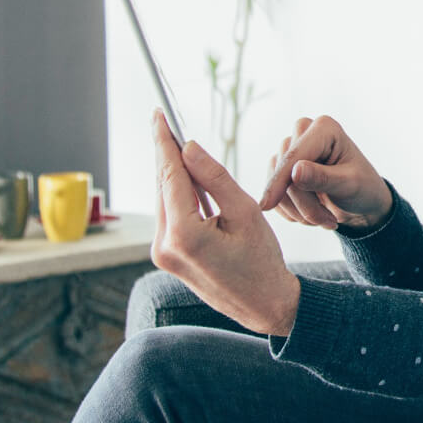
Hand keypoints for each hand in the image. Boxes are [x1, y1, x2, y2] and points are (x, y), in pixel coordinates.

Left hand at [150, 111, 300, 335]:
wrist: (265, 306)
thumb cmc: (262, 261)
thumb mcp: (245, 212)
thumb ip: (214, 178)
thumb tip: (189, 148)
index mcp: (184, 234)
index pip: (169, 175)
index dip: (164, 142)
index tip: (158, 116)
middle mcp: (164, 245)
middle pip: (162, 186)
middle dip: (166, 154)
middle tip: (165, 123)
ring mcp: (162, 254)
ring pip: (164, 201)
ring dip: (173, 175)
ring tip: (181, 147)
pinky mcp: (167, 257)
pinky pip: (169, 216)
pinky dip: (178, 196)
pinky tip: (189, 180)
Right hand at [258, 115, 392, 230]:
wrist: (362, 203)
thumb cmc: (363, 189)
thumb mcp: (349, 185)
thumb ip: (323, 178)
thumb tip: (295, 171)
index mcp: (325, 128)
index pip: (294, 155)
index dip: (280, 181)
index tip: (266, 205)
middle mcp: (304, 132)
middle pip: (284, 170)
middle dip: (303, 204)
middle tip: (328, 222)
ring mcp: (291, 148)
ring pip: (275, 183)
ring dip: (298, 211)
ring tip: (324, 219)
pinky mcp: (282, 166)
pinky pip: (272, 191)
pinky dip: (290, 210)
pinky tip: (312, 215)